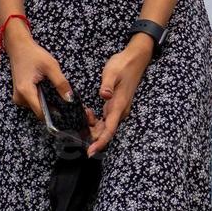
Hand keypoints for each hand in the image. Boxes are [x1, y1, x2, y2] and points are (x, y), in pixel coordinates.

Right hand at [5, 24, 76, 124]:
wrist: (19, 47)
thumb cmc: (34, 55)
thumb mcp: (51, 67)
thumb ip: (61, 83)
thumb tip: (69, 98)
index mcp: (25, 92)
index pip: (41, 113)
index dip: (54, 115)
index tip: (67, 116)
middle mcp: (19, 97)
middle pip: (40, 110)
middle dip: (53, 108)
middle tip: (66, 101)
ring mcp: (18, 97)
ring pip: (37, 106)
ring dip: (48, 102)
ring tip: (57, 92)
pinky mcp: (21, 94)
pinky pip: (34, 101)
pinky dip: (43, 98)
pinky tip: (49, 90)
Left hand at [86, 35, 154, 156]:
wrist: (135, 58)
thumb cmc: (124, 65)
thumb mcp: (112, 72)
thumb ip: (108, 85)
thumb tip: (104, 95)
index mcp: (119, 105)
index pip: (110, 129)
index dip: (100, 142)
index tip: (90, 152)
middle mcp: (120, 110)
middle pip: (106, 131)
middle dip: (92, 136)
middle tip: (76, 133)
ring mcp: (118, 108)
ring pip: (105, 126)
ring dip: (93, 127)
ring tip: (82, 115)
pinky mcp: (116, 105)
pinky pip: (105, 119)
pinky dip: (95, 120)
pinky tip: (87, 112)